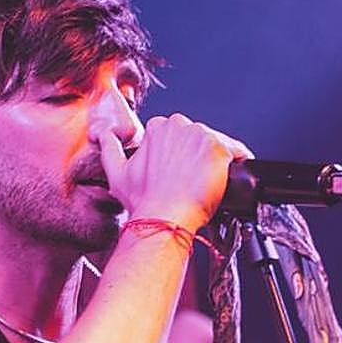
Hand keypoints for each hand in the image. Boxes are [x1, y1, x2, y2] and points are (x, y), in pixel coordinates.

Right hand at [99, 113, 252, 232]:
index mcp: (157, 127)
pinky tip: (227, 180)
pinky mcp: (219, 149)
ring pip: (218, 145)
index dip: (184, 156)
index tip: (183, 172)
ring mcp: (200, 135)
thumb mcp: (116, 172)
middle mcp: (179, 125)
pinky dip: (237, 164)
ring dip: (216, 163)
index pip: (180, 136)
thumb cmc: (143, 201)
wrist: (162, 217)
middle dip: (200, 158)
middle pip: (200, 138)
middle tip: (194, 182)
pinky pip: (237, 153)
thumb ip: (109, 148)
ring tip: (206, 185)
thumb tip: (104, 136)